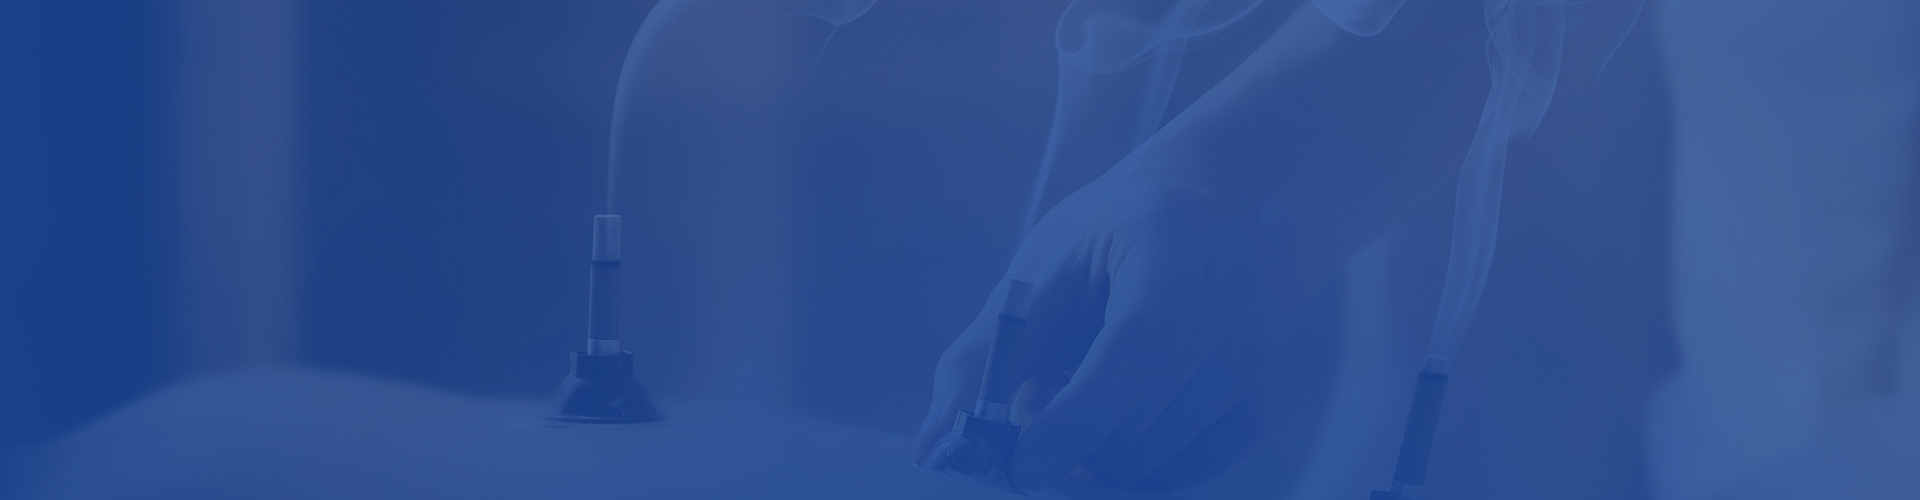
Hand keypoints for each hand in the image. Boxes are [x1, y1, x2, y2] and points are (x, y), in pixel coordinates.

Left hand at [914, 174, 1281, 492]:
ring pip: (1154, 457)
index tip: (1023, 461)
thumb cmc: (1105, 243)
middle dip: (1067, 437)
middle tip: (1035, 396)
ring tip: (1079, 388)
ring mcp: (1258, 356)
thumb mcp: (1040, 274)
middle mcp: (1238, 298)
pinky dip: (1126, 463)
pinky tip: (1113, 413)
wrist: (1197, 217)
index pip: (1142, 344)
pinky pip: (1177, 473)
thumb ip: (983, 353)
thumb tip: (934, 444)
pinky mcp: (1258, 405)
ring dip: (1092, 450)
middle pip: (1144, 417)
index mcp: (1176, 239)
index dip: (1080, 414)